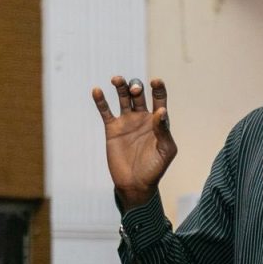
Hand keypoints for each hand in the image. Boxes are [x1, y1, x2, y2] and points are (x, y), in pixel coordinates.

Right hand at [92, 77, 176, 209]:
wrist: (135, 184)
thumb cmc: (155, 168)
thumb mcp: (166, 150)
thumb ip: (164, 131)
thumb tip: (161, 111)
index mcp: (158, 120)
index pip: (159, 98)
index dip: (158, 88)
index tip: (156, 81)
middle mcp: (142, 117)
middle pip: (138, 94)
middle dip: (136, 87)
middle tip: (134, 90)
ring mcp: (126, 122)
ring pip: (122, 98)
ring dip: (120, 86)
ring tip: (116, 79)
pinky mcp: (112, 129)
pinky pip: (105, 111)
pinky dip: (100, 100)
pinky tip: (97, 90)